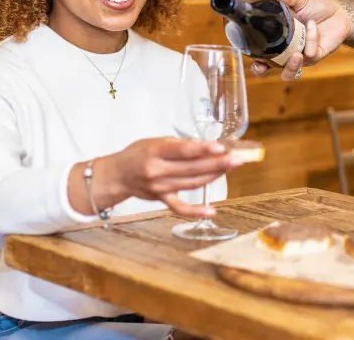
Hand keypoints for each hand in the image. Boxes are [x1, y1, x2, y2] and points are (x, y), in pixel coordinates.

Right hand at [98, 137, 240, 218]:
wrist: (116, 174)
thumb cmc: (138, 154)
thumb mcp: (155, 141)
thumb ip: (179, 144)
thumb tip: (207, 146)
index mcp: (156, 151)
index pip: (183, 150)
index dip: (203, 149)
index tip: (221, 147)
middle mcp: (157, 170)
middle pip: (193, 168)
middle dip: (218, 162)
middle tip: (237, 158)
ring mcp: (159, 187)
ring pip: (192, 183)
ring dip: (214, 176)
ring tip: (231, 168)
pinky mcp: (161, 199)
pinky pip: (180, 207)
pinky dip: (195, 211)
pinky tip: (211, 210)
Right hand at [251, 0, 352, 81]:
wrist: (339, 11)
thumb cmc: (318, 8)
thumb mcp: (302, 1)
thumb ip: (290, 0)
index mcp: (280, 39)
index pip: (262, 54)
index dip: (254, 59)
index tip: (248, 56)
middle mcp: (288, 51)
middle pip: (271, 69)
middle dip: (264, 70)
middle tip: (262, 65)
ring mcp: (302, 55)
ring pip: (291, 71)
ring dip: (290, 65)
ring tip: (296, 54)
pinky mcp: (316, 56)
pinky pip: (310, 53)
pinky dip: (310, 37)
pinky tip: (312, 24)